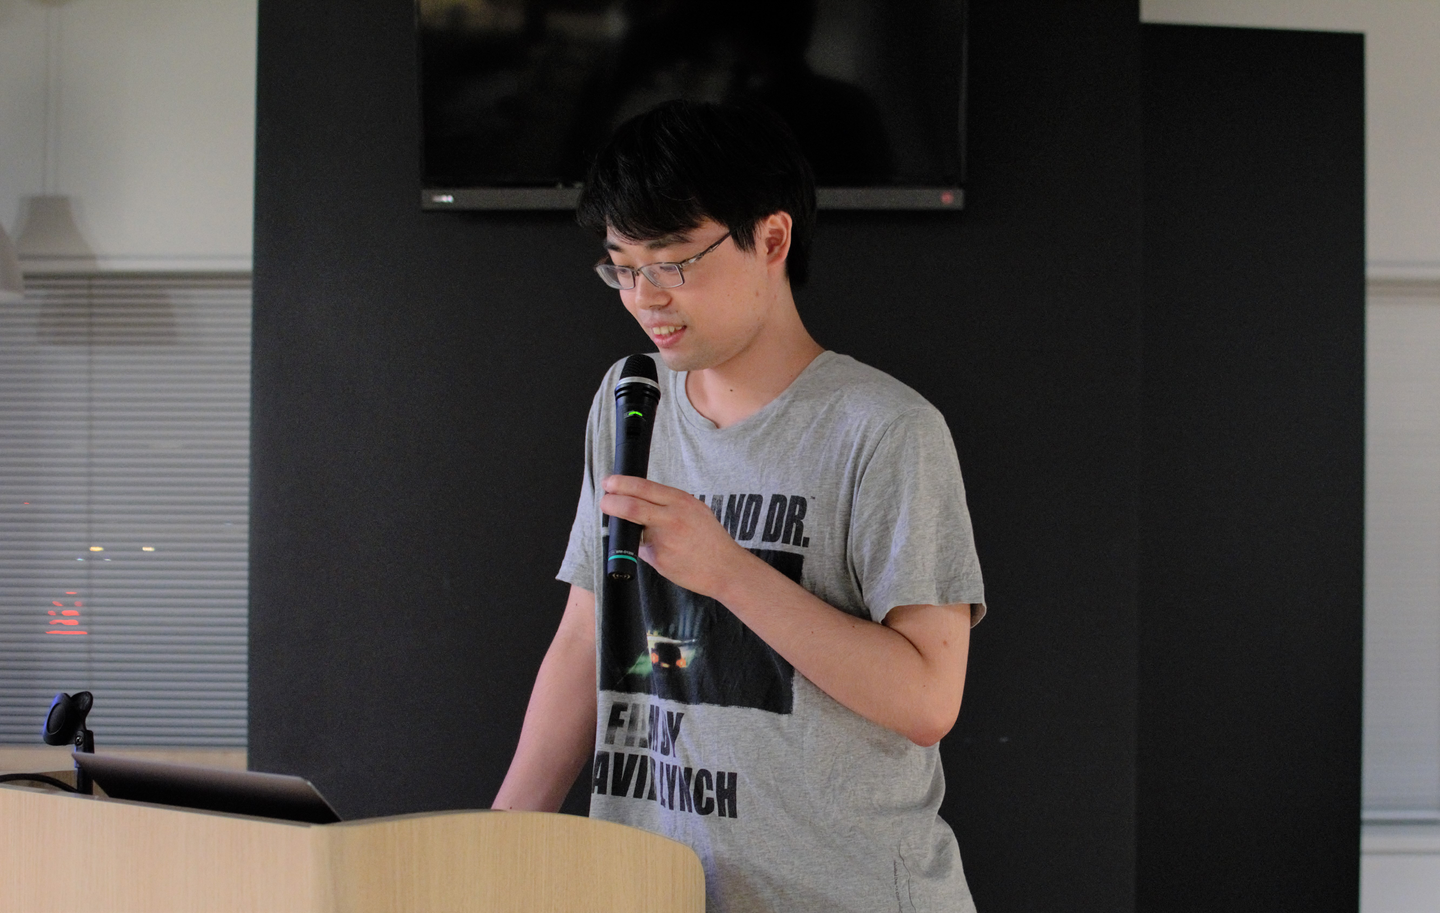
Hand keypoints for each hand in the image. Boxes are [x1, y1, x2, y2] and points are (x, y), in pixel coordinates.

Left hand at [600, 475, 750, 598]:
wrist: (726, 568)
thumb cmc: (710, 538)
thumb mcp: (695, 510)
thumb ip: (668, 505)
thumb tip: (638, 502)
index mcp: (680, 501)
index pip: (642, 486)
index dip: (620, 483)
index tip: (608, 483)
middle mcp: (671, 518)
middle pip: (630, 505)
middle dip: (610, 503)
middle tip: (604, 502)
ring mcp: (663, 540)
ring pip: (633, 530)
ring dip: (630, 530)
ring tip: (648, 534)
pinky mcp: (658, 559)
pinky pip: (642, 551)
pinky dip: (647, 550)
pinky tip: (666, 553)